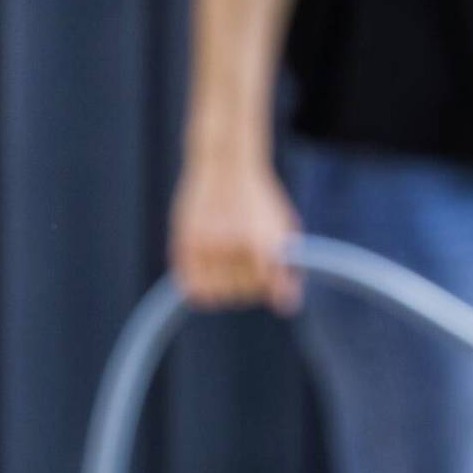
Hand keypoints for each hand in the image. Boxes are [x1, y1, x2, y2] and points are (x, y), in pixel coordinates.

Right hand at [169, 156, 301, 313]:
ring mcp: (204, 246)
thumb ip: (289, 267)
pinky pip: (192, 290)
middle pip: (244, 293)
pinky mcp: (183, 245)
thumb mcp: (285, 226)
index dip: (275, 289)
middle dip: (252, 285)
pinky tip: (212, 279)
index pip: (269, 288)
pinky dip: (203, 292)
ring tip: (232, 271)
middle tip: (252, 268)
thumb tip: (287, 306)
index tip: (276, 284)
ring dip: (227, 289)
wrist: (227, 166)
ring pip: (218, 295)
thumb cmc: (261, 199)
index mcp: (260, 241)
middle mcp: (231, 246)